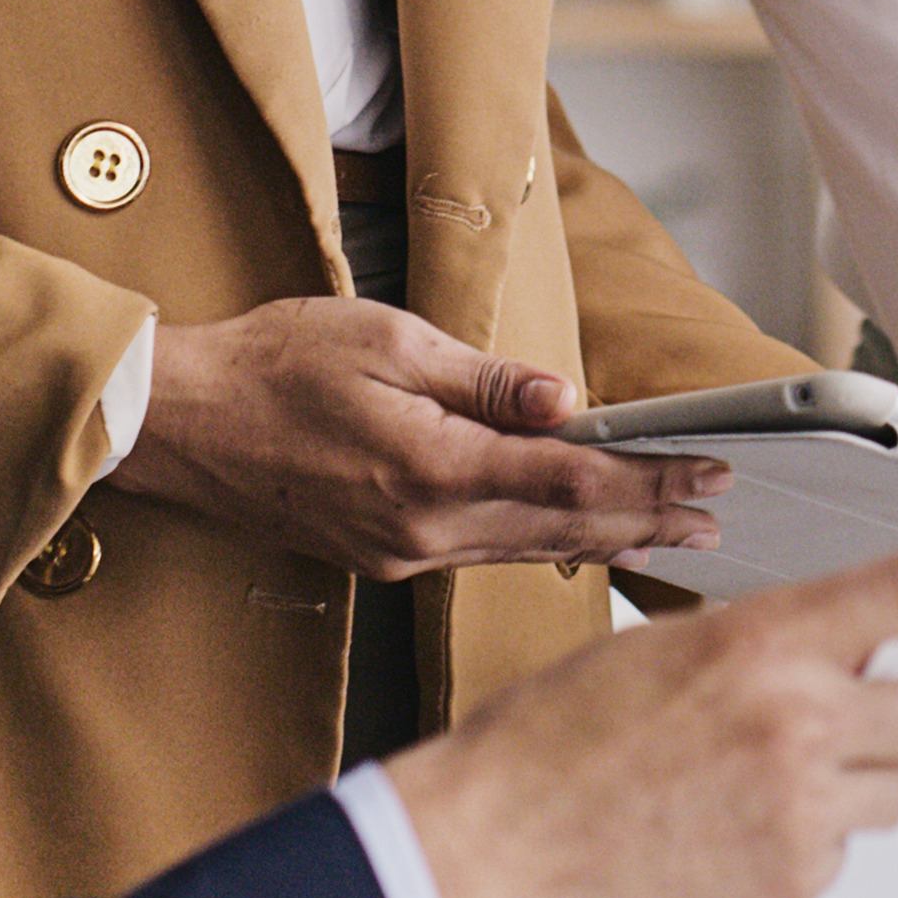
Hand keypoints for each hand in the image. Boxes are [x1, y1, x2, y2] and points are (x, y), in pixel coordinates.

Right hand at [109, 297, 729, 578]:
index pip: (572, 482)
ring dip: (606, 540)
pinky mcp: (383, 558)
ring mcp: (401, 553)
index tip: (709, 469)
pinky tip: (577, 540)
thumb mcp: (384, 339)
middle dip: (649, 520)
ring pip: (529, 552)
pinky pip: (485, 555)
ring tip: (670, 533)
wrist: (179, 423)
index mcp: (430, 468)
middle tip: (718, 513)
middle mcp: (423, 529)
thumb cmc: (271, 364)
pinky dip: (545, 545)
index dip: (650, 479)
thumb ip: (482, 378)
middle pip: (564, 530)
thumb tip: (563, 399)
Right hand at [385, 538, 897, 897]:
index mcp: (758, 641)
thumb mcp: (656, 655)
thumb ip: (756, 652)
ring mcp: (801, 808)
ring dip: (873, 781)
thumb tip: (824, 656)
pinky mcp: (792, 880)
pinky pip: (841, 850)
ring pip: (897, 788)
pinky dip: (814, 840)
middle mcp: (794, 719)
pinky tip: (742, 833)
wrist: (492, 855)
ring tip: (798, 782)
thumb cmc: (548, 752)